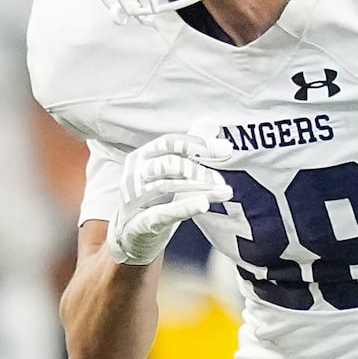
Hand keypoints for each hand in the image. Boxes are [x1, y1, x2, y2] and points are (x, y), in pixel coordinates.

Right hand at [109, 133, 230, 266]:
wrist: (131, 236)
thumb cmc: (155, 199)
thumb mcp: (172, 172)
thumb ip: (190, 148)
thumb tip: (210, 122)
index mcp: (141, 158)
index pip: (170, 142)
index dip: (198, 144)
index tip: (226, 150)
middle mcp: (132, 176)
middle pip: (168, 164)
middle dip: (199, 169)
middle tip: (222, 178)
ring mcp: (132, 201)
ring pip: (166, 187)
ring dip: (199, 188)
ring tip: (224, 191)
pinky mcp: (137, 225)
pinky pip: (160, 214)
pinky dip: (183, 208)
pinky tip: (203, 204)